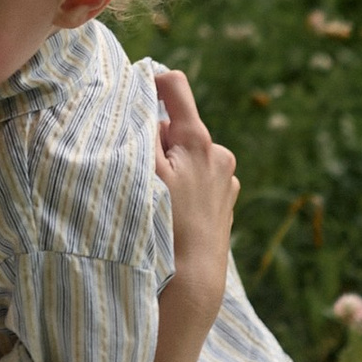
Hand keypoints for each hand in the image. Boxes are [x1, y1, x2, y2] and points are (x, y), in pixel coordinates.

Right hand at [151, 65, 236, 329]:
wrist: (194, 278)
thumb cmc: (166, 224)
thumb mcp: (146, 173)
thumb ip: (143, 131)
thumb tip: (139, 95)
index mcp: (198, 140)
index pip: (175, 86)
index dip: (152, 82)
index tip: (134, 93)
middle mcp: (219, 154)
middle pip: (178, 127)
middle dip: (158, 141)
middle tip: (142, 171)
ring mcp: (227, 178)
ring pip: (188, 156)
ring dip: (172, 166)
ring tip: (160, 198)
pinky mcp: (228, 200)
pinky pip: (200, 179)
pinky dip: (186, 186)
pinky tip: (176, 212)